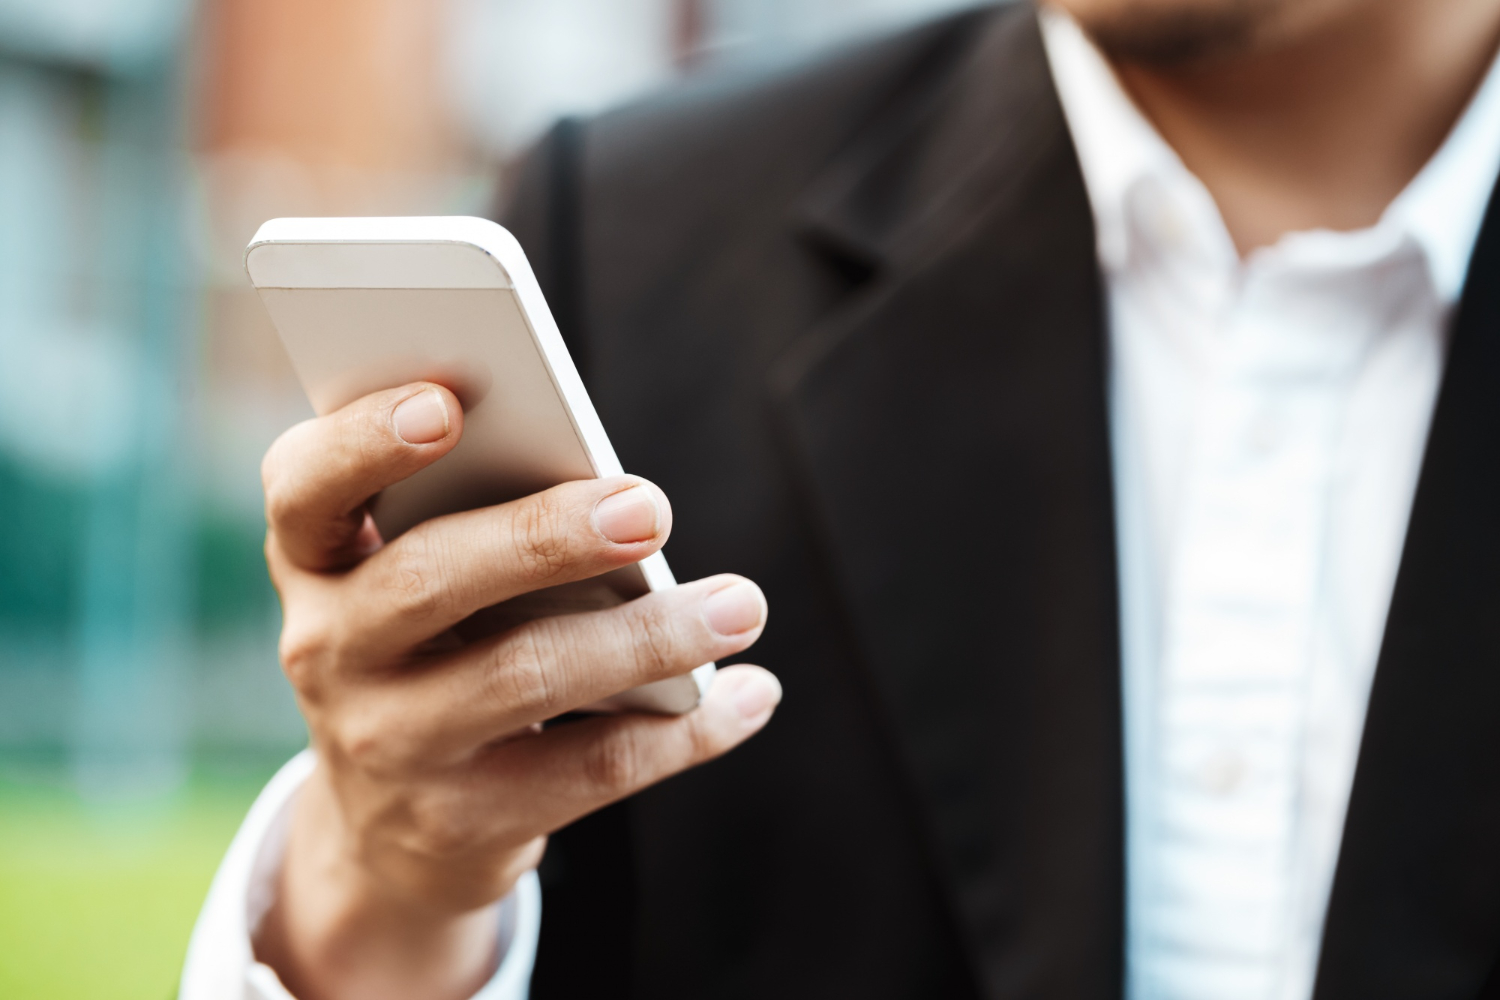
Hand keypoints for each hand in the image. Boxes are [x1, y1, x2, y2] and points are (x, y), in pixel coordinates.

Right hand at [252, 383, 779, 999]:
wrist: (389, 828)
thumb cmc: (432, 646)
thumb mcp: (419, 576)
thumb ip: (479, 516)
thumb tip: (622, 497)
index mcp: (316, 559)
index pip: (303, 488)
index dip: (362, 441)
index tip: (447, 402)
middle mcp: (327, 650)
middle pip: (428, 578)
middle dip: (545, 537)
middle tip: (650, 508)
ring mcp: (386, 745)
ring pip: (525, 675)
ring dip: (649, 634)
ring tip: (740, 603)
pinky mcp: (460, 821)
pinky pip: (590, 768)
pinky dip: (686, 730)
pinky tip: (750, 695)